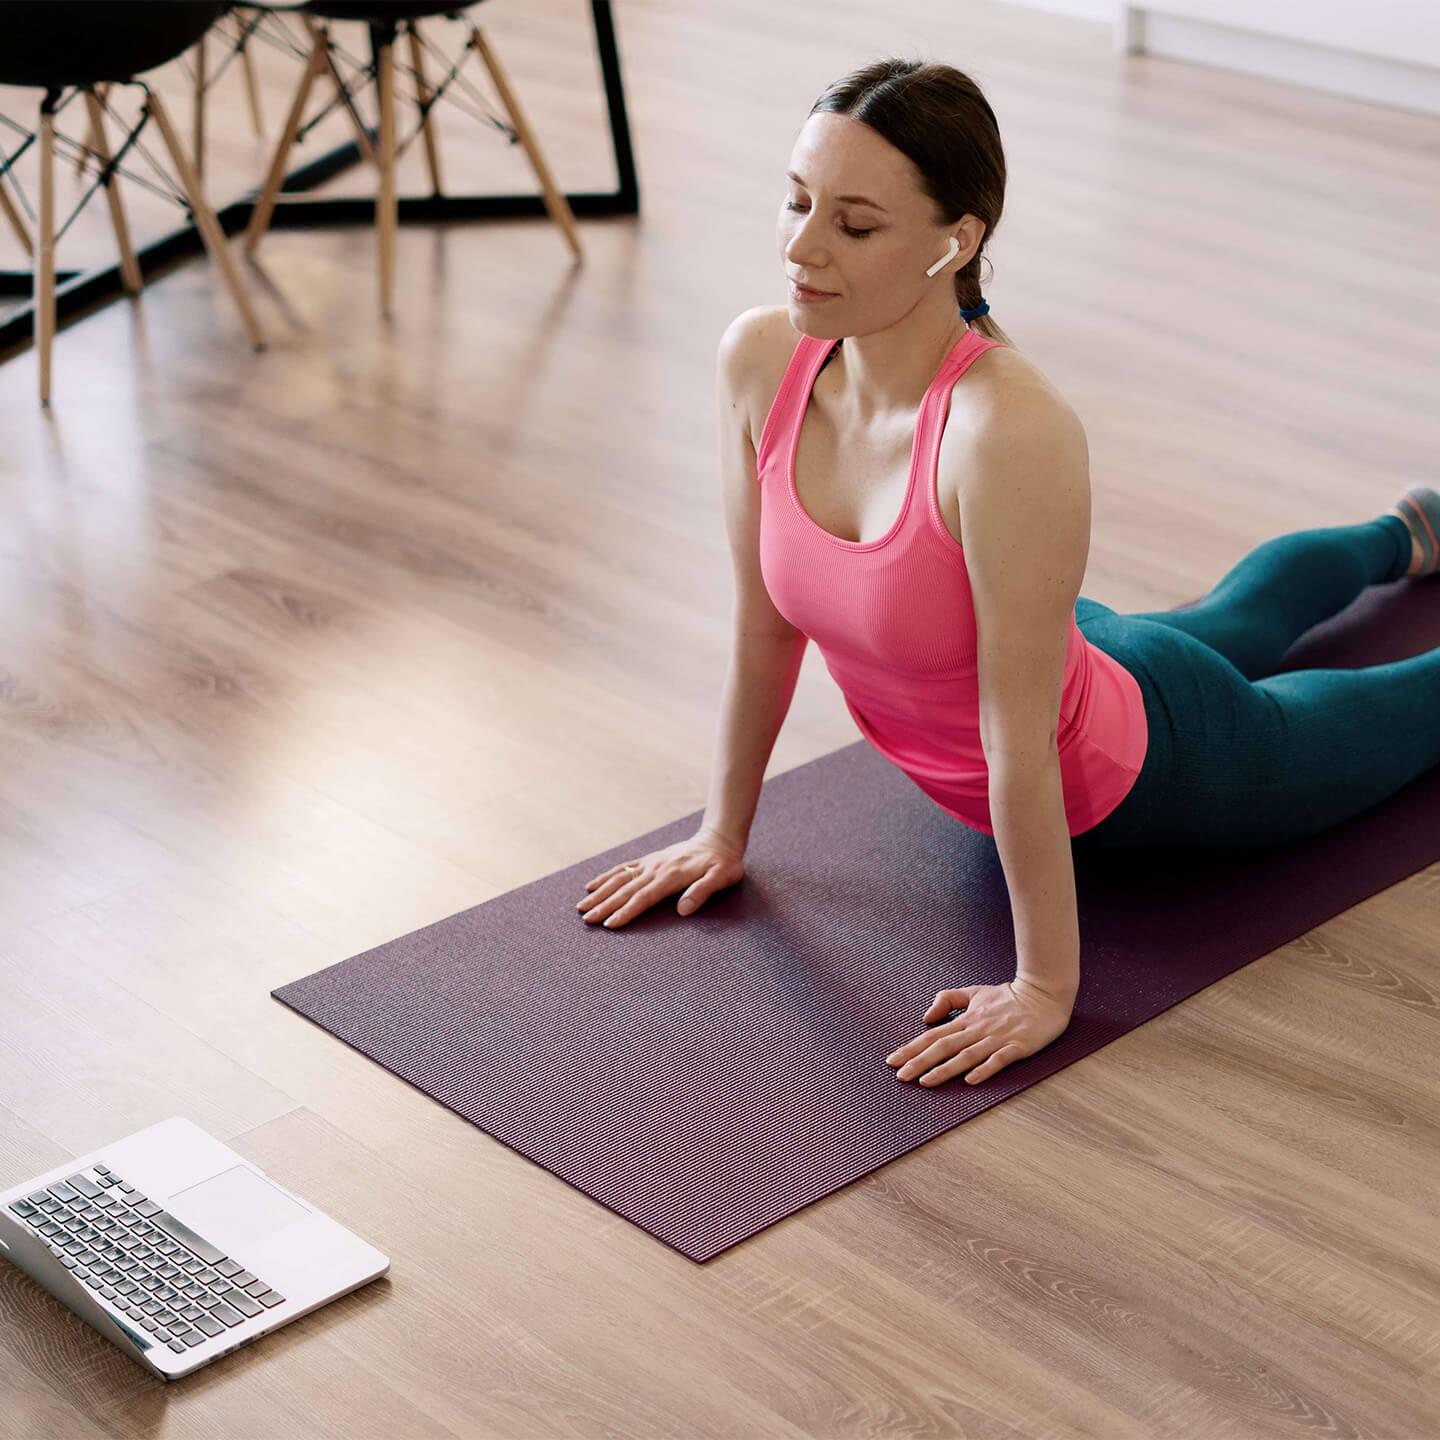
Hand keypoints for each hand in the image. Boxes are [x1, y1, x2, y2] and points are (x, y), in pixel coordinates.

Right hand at [576, 828, 745, 928]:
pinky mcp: (649, 860)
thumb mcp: (722, 878)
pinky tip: (592, 885)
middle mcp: (656, 869)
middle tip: (587, 920)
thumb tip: (683, 910)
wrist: (719, 840)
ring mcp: (650, 863)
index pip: (643, 897)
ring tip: (582, 906)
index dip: (626, 912)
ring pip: (619, 879)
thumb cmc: (723, 864)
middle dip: (605, 905)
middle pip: (626, 890)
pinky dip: (606, 877)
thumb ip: (703, 892)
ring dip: (600, 893)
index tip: (610, 924)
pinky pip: (623, 868)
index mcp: (671, 876)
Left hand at [885, 978, 1074, 1087]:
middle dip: (920, 1062)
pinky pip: (998, 1060)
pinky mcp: (1017, 1047)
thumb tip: (927, 1017)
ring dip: (945, 1069)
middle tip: (901, 1076)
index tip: (893, 1060)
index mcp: (967, 1019)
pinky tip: (970, 1081)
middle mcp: (978, 1029)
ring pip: (966, 1056)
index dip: (912, 1048)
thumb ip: (949, 1000)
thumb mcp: (974, 992)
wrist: (1043, 995)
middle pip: (944, 1047)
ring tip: (925, 1082)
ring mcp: (997, 1039)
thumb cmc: (1008, 996)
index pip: (933, 1035)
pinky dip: (984, 1070)